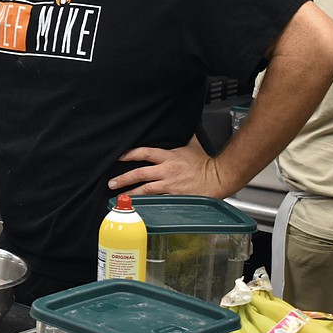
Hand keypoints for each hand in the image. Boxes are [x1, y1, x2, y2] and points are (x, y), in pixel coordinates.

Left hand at [110, 135, 235, 198]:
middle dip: (124, 178)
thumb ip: (183, 136)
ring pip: (146, 189)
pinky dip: (147, 203)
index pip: (145, 152)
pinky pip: (158, 201)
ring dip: (131, 193)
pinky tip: (138, 207)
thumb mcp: (192, 145)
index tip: (119, 157)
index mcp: (169, 156)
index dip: (130, 154)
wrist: (220, 177)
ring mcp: (171, 185)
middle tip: (112, 183)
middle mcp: (167, 170)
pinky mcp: (176, 197)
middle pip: (140, 173)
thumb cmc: (206, 163)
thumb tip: (183, 126)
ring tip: (120, 196)